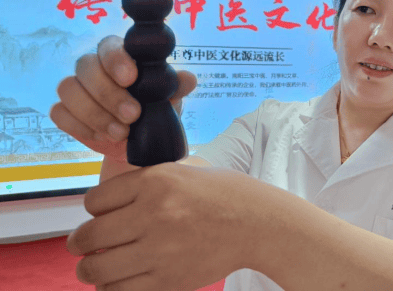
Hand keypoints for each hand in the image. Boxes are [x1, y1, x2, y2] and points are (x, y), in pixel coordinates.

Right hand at [49, 35, 196, 160]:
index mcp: (119, 56)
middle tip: (133, 114)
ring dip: (95, 113)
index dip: (116, 60)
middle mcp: (94, 67)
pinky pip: (59, 113)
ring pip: (69, 89)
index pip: (109, 46)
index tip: (131, 78)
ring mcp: (76, 89)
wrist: (142, 142)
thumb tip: (188, 79)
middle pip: (85, 67)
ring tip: (122, 133)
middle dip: (108, 93)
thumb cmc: (156, 110)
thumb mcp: (171, 99)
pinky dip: (80, 126)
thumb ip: (176, 87)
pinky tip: (102, 136)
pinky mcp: (65, 112)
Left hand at [67, 162, 259, 290]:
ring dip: (88, 269)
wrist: (257, 223)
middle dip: (79, 242)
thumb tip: (112, 200)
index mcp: (156, 181)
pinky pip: (120, 290)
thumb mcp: (185, 171)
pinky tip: (114, 281)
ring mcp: (159, 249)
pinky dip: (109, 287)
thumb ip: (148, 181)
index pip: (95, 200)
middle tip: (80, 244)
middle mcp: (152, 213)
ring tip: (91, 267)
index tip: (98, 214)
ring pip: (97, 267)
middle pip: (89, 235)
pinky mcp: (167, 279)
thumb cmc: (224, 194)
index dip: (93, 208)